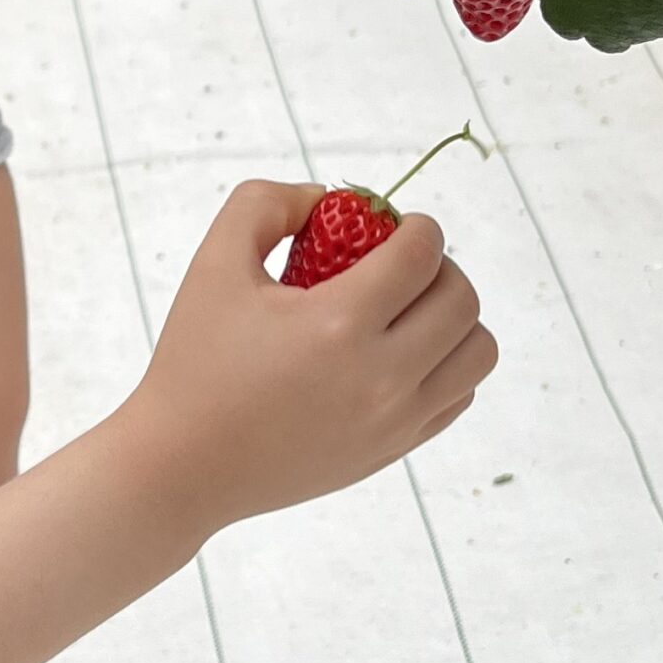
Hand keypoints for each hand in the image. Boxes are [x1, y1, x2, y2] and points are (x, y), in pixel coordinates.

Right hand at [117, 181, 495, 538]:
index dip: (417, 227)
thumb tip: (326, 198)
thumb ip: (267, 204)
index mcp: (338, 324)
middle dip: (439, 266)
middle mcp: (381, 376)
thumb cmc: (195, 359)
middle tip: (399, 264)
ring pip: (477, 352)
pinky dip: (446, 363)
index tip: (396, 224)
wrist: (186, 463)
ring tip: (409, 309)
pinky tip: (398, 351)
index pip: (422, 256)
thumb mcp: (215, 263)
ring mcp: (395, 419)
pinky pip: (459, 395)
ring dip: (454, 317)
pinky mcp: (395, 449)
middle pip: (461, 300)